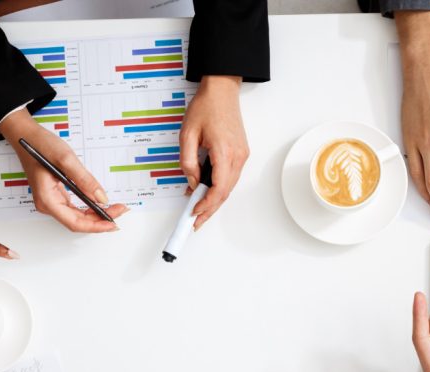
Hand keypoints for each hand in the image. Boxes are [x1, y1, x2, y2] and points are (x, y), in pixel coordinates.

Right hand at [0, 110, 127, 231]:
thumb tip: (102, 198)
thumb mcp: (66, 159)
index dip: (96, 225)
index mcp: (47, 200)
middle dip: (101, 220)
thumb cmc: (39, 145)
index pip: (75, 223)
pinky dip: (90, 208)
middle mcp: (48, 204)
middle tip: (120, 211)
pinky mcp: (56, 195)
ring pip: (78, 217)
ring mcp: (51, 201)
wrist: (25, 135)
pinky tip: (102, 205)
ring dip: (97, 215)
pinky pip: (75, 208)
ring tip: (115, 209)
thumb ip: (85, 180)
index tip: (113, 222)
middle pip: (78, 222)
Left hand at [180, 75, 248, 228]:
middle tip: (196, 222)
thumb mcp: (187, 134)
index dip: (206, 204)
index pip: (218, 188)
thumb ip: (188, 161)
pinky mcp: (241, 153)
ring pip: (229, 187)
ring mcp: (242, 155)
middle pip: (226, 193)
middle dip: (210, 209)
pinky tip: (207, 191)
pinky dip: (219, 187)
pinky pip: (230, 177)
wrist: (222, 90)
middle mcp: (237, 156)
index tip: (194, 212)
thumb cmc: (206, 107)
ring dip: (214, 200)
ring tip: (199, 209)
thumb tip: (192, 181)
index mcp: (224, 151)